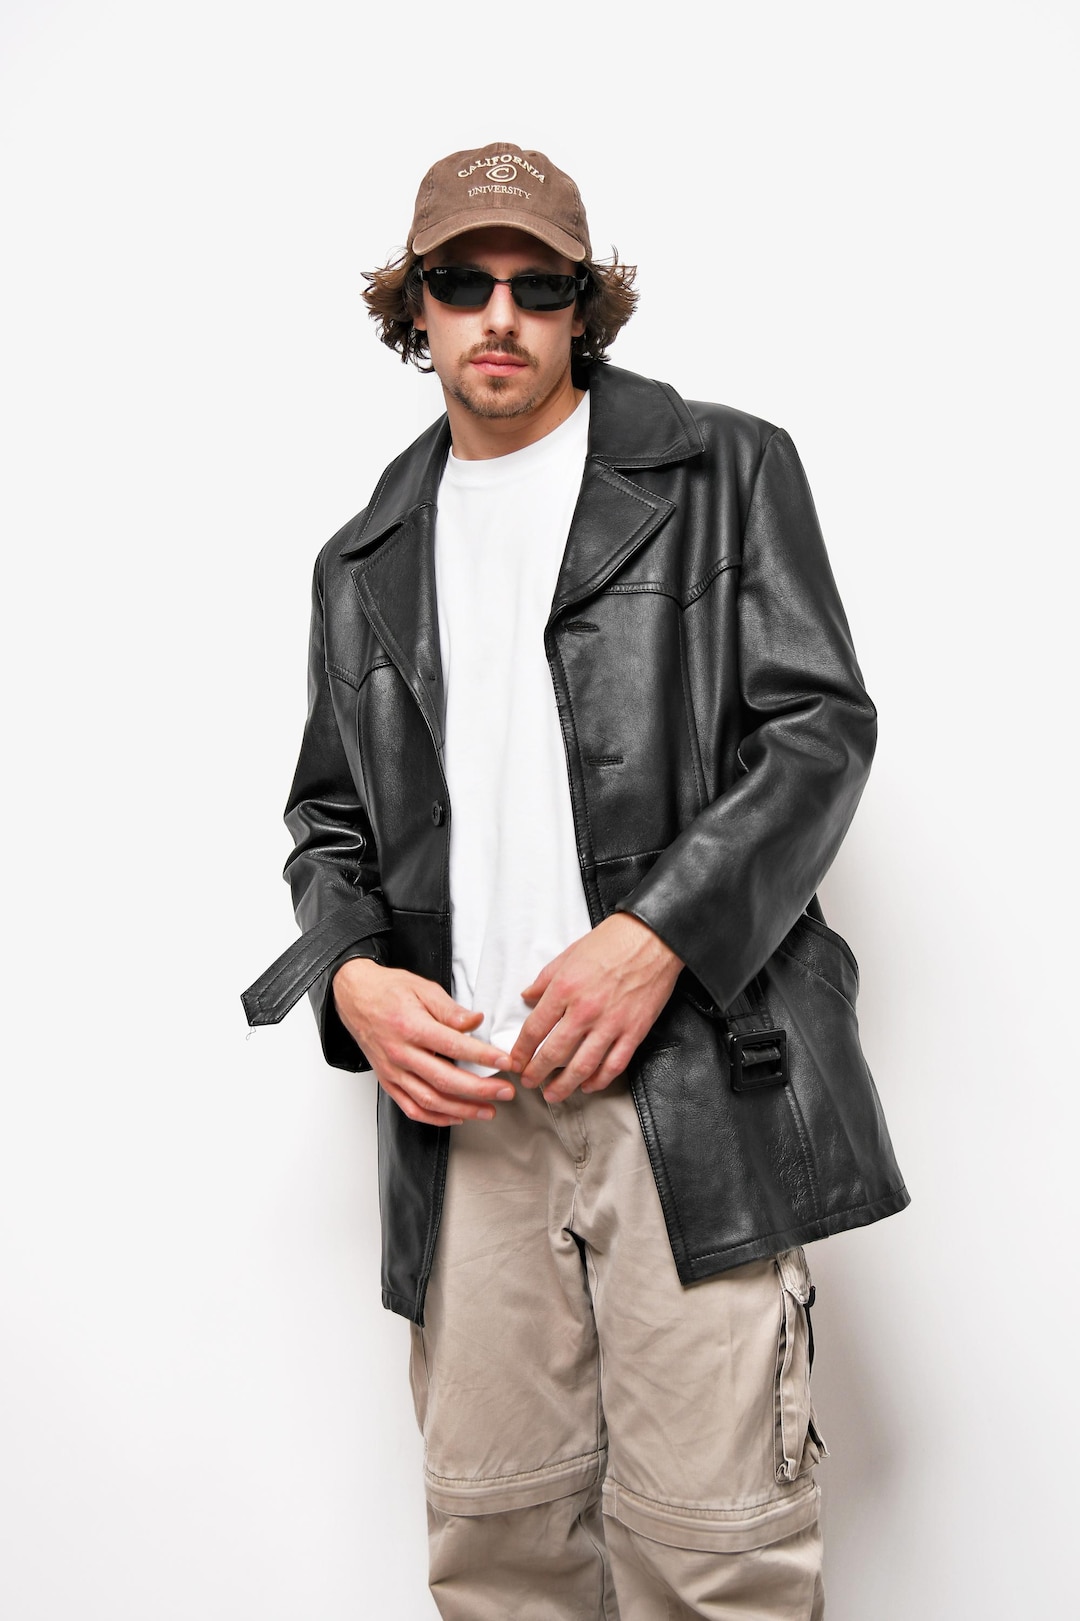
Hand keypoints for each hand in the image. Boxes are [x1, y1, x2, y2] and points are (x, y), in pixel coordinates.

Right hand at [332, 959, 515, 1126]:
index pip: (453, 1045)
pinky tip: (457, 1118)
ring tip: (488, 1111)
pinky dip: (435, 1118)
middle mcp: (400, 1053)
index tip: (505, 1061)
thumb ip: (450, 1009)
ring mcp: (392, 1071)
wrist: (355, 997)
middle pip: (444, 1079)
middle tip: (506, 1092)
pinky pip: (411, 1108)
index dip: (482, 1056)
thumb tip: (475, 1022)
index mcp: (411, 1026)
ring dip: (462, 1109)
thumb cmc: (389, 990)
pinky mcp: (387, 1081)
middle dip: (479, 1089)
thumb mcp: (423, 988)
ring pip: (429, 1100)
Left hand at [508, 914, 682, 1102]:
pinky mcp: (633, 1032)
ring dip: (564, 1085)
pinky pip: (613, 1065)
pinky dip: (599, 1080)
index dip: (521, 1051)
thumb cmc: (611, 942)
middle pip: (553, 1054)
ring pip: (582, 1067)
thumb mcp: (568, 955)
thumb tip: (527, 997)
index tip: (515, 1062)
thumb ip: (544, 980)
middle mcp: (584, 1011)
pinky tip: (588, 1085)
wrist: (653, 939)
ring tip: (553, 1094)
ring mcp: (610, 1024)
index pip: (534, 1030)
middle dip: (536, 1073)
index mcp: (564, 989)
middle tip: (529, 1082)